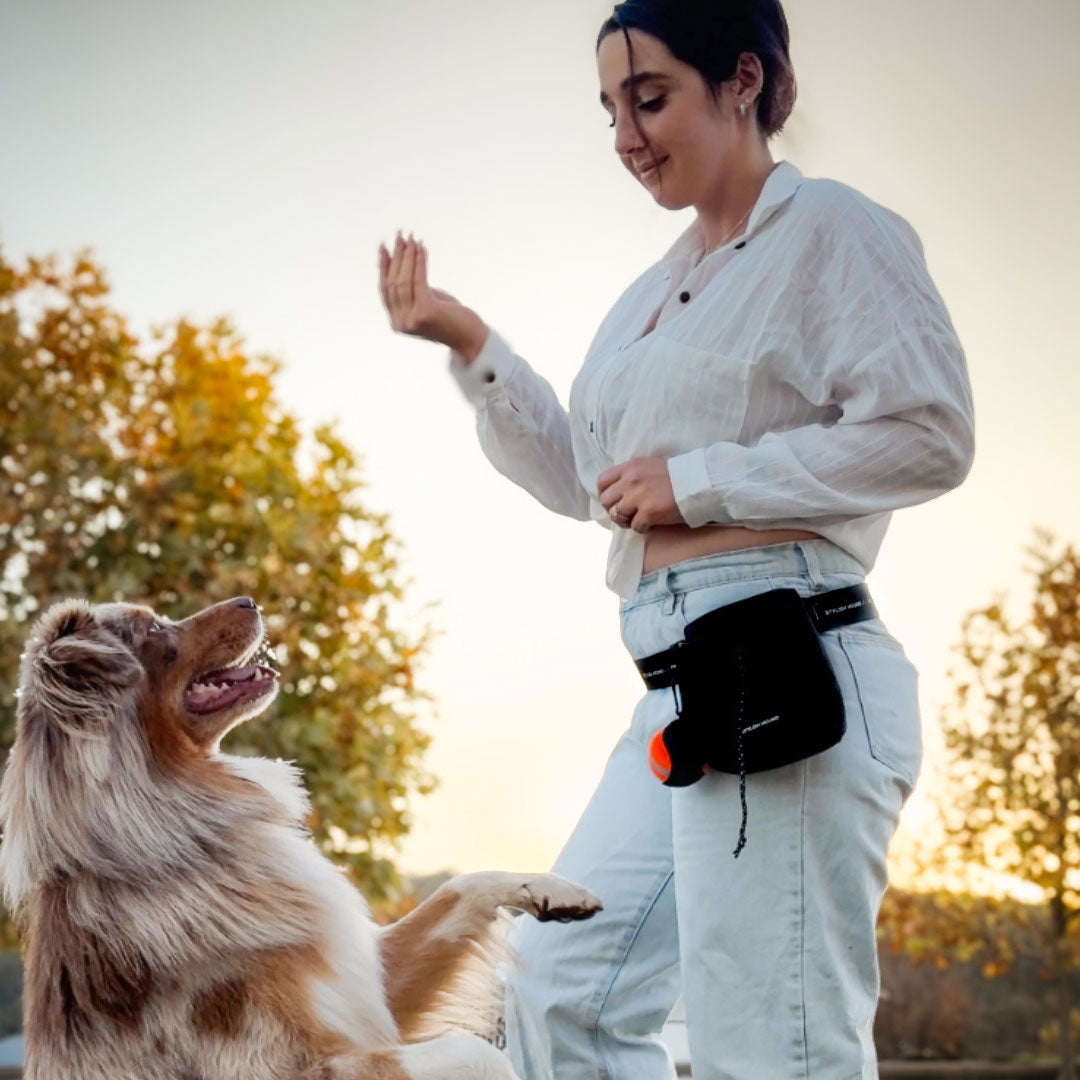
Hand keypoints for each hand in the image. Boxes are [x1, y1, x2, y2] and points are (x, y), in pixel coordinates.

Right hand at [378, 232, 487, 359]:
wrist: (472, 339)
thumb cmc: (452, 319)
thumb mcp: (427, 302)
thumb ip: (413, 290)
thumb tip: (403, 262)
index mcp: (397, 322)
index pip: (384, 290)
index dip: (383, 266)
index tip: (384, 246)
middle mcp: (400, 323)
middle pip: (393, 283)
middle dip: (396, 256)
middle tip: (400, 235)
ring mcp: (411, 319)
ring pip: (403, 281)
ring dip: (407, 256)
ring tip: (412, 239)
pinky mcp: (425, 312)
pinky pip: (419, 281)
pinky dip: (419, 262)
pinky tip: (421, 248)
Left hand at [597, 458, 685, 532]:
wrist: (699, 482)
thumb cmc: (678, 475)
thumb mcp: (650, 466)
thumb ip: (633, 475)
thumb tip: (620, 491)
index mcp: (630, 467)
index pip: (602, 481)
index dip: (606, 494)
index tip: (615, 501)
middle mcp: (631, 480)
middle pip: (606, 501)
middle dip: (614, 510)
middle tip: (627, 514)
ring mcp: (639, 496)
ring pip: (617, 515)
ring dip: (626, 521)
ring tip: (638, 520)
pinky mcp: (649, 512)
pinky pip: (635, 527)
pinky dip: (642, 528)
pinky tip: (651, 524)